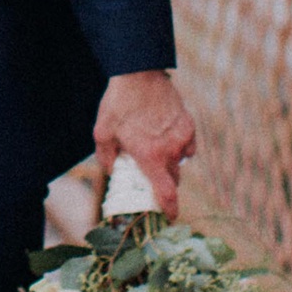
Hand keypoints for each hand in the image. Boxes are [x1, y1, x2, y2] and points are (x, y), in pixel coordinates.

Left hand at [92, 70, 196, 220]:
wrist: (139, 73)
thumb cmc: (118, 103)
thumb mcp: (102, 132)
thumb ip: (107, 157)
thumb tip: (113, 170)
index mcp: (150, 156)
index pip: (166, 192)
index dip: (170, 209)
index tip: (170, 217)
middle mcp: (170, 150)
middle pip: (173, 179)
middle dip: (164, 182)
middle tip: (151, 175)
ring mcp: (182, 137)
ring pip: (180, 162)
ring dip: (170, 163)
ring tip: (155, 149)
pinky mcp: (188, 124)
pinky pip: (188, 146)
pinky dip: (180, 147)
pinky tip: (166, 137)